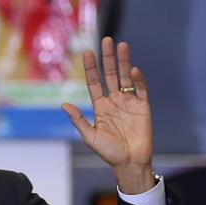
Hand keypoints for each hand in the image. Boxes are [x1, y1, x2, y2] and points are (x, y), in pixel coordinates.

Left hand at [62, 37, 154, 193]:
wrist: (129, 162)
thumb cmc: (108, 152)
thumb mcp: (90, 136)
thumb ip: (78, 120)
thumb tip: (63, 104)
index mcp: (100, 106)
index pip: (94, 83)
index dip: (91, 68)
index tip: (86, 53)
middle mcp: (114, 101)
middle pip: (110, 75)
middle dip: (107, 58)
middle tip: (106, 40)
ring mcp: (128, 102)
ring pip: (125, 77)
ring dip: (123, 62)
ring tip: (121, 46)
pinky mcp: (142, 107)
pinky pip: (140, 90)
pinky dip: (137, 80)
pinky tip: (133, 71)